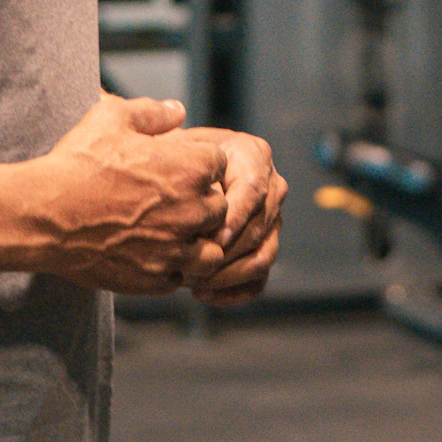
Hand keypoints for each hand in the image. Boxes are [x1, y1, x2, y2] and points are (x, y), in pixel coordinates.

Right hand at [34, 94, 232, 293]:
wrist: (44, 216)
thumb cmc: (77, 163)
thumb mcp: (111, 119)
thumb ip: (152, 112)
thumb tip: (178, 110)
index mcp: (190, 169)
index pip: (220, 165)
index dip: (199, 164)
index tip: (176, 168)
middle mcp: (191, 211)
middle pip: (219, 209)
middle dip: (201, 204)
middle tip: (170, 201)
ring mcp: (175, 249)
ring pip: (210, 252)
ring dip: (195, 242)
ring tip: (167, 234)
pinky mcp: (154, 279)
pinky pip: (179, 278)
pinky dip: (170, 269)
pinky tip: (148, 255)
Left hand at [189, 130, 286, 306]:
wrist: (173, 173)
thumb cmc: (170, 157)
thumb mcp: (175, 146)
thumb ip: (185, 157)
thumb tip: (201, 192)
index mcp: (253, 154)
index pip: (254, 189)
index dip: (235, 217)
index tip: (212, 240)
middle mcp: (271, 185)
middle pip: (259, 226)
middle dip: (226, 252)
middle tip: (193, 267)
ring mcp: (271, 219)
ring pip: (262, 256)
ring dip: (228, 275)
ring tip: (194, 282)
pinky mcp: (264, 247)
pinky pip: (259, 279)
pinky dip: (234, 292)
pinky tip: (203, 295)